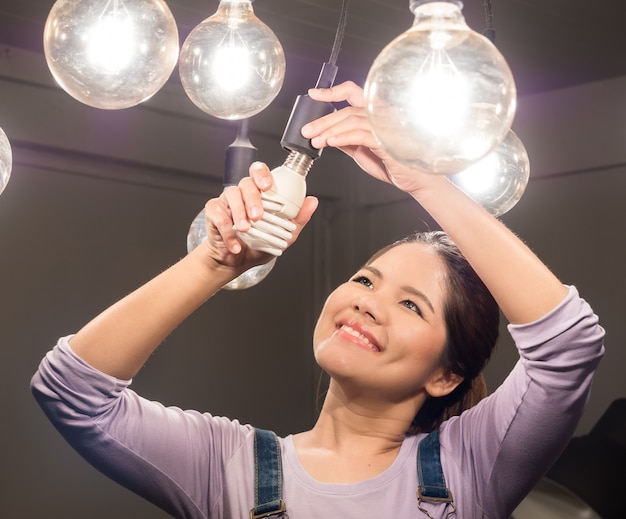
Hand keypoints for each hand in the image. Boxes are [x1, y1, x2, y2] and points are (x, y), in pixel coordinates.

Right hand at [202, 161, 317, 271]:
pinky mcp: (214, 212)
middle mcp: (243, 194)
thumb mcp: (283, 236)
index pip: (259, 173)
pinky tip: (235, 244)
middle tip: (258, 216)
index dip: (262, 174)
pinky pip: (219, 215)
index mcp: (259, 194)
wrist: (235, 262)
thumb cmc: (257, 245)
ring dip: (239, 213)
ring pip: (231, 195)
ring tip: (245, 229)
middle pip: (246, 183)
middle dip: (253, 198)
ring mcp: (227, 201)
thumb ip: (298, 219)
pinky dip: (227, 231)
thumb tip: (312, 202)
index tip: (268, 185)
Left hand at [302, 81, 441, 195]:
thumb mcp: (363, 151)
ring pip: (351, 120)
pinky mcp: (386, 139)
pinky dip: (342, 137)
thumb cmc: (395, 165)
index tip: (314, 94)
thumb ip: (348, 141)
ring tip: (315, 140)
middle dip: (323, 120)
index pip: (353, 93)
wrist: (416, 181)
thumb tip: (329, 136)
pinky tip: (331, 143)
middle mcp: (382, 115)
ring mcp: (386, 125)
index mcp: (376, 114)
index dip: (333, 91)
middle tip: (307, 130)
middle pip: (347, 110)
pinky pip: (360, 134)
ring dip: (329, 131)